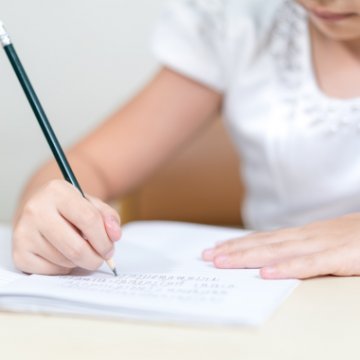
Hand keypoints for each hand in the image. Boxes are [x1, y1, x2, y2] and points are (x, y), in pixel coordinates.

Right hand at [13, 179, 121, 274]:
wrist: (39, 210)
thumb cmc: (69, 208)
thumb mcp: (91, 203)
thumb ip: (108, 217)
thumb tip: (115, 235)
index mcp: (56, 191)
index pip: (88, 219)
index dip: (104, 238)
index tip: (110, 248)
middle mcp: (36, 209)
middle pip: (75, 246)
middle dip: (95, 258)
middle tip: (102, 258)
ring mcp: (24, 232)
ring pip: (64, 260)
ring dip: (80, 262)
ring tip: (81, 250)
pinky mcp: (18, 252)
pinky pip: (51, 270)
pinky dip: (64, 267)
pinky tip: (63, 255)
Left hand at [202, 214, 359, 278]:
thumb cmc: (356, 237)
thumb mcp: (324, 241)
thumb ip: (302, 248)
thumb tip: (277, 257)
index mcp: (301, 234)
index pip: (263, 238)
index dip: (238, 243)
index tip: (216, 247)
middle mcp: (304, 236)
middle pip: (262, 243)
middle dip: (232, 250)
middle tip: (207, 255)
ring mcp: (319, 245)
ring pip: (276, 251)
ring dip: (247, 257)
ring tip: (222, 262)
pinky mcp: (337, 256)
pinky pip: (308, 264)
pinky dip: (285, 269)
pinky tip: (266, 275)